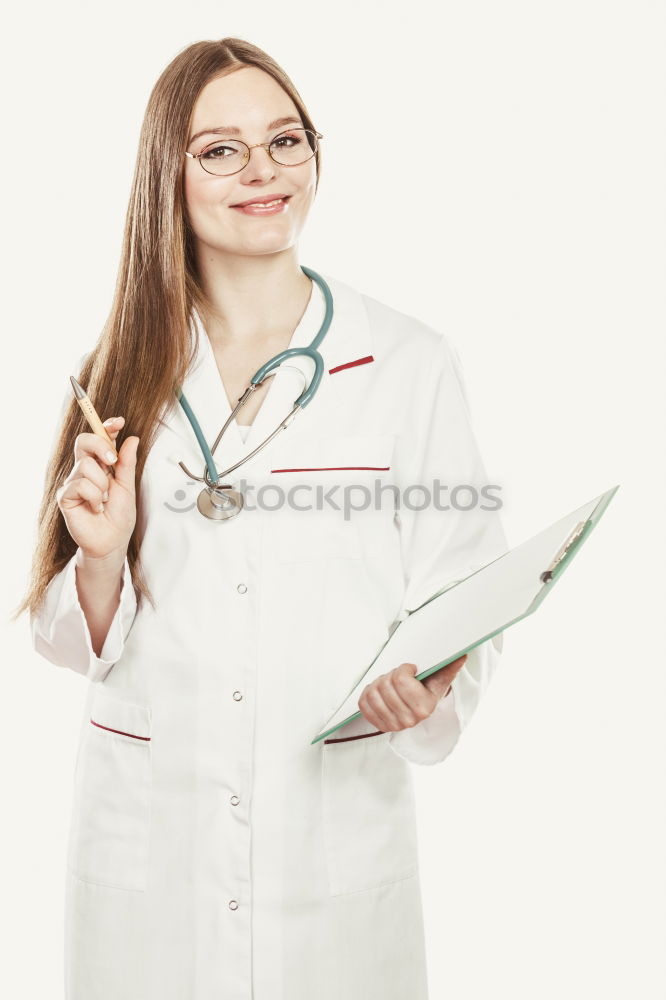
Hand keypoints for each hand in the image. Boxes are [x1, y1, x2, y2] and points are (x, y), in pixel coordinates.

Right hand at [56, 416, 139, 560]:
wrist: (112, 541)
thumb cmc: (119, 516)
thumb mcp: (128, 486)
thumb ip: (127, 463)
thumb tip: (132, 438)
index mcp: (101, 465)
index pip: (99, 438)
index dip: (106, 426)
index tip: (119, 422)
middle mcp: (85, 470)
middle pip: (84, 441)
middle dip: (100, 445)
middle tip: (112, 462)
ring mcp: (73, 481)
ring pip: (86, 465)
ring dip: (102, 485)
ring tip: (104, 501)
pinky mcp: (65, 495)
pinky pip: (80, 485)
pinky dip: (94, 498)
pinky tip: (96, 508)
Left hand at [357, 655, 468, 732]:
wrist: (420, 708)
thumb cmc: (428, 690)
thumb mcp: (440, 678)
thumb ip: (449, 666)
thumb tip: (462, 655)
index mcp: (424, 707)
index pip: (400, 680)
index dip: (403, 669)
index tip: (410, 669)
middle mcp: (408, 720)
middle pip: (385, 685)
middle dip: (391, 675)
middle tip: (399, 677)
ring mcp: (392, 725)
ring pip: (372, 693)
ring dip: (378, 683)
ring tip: (389, 684)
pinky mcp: (378, 724)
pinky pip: (363, 703)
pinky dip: (368, 693)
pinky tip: (380, 692)